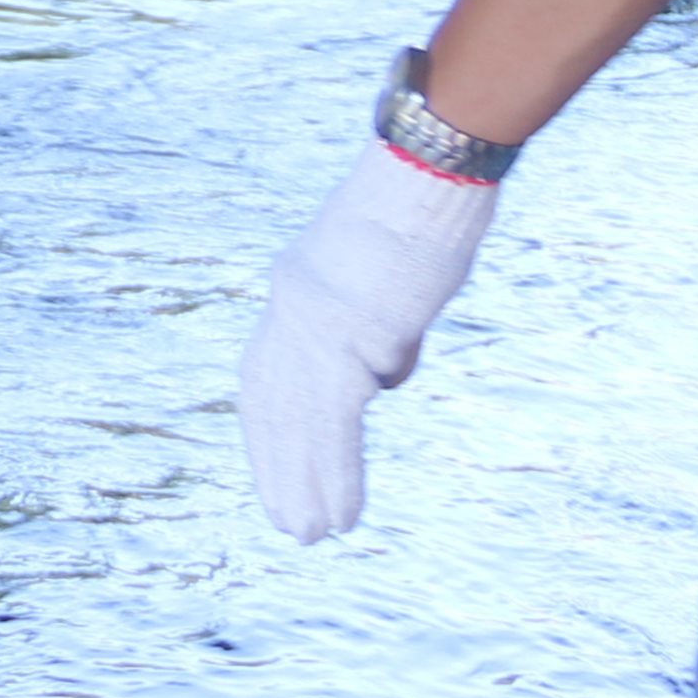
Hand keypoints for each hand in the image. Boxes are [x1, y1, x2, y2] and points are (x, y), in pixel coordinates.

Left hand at [236, 143, 497, 541]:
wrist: (429, 161)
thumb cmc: (426, 196)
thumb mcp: (392, 267)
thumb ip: (379, 319)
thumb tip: (383, 368)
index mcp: (297, 285)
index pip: (268, 370)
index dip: (272, 423)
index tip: (276, 461)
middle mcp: (290, 307)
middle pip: (270, 403)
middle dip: (276, 464)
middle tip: (288, 520)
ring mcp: (312, 325)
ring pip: (298, 427)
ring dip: (304, 486)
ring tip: (309, 536)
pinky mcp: (344, 342)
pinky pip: (331, 428)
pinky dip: (334, 478)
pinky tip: (342, 517)